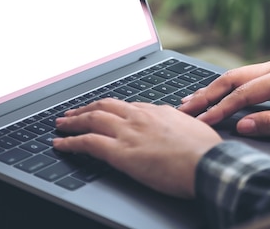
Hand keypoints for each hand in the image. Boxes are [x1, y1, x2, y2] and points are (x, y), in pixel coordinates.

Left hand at [53, 98, 221, 197]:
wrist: (209, 163)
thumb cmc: (207, 151)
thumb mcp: (194, 127)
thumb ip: (178, 122)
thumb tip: (176, 122)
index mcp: (156, 111)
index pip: (125, 106)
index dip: (108, 109)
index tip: (101, 112)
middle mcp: (138, 116)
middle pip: (104, 106)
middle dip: (84, 109)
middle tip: (71, 113)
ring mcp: (128, 132)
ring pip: (91, 120)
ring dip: (72, 121)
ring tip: (60, 125)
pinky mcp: (120, 152)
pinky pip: (87, 142)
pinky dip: (69, 142)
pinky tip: (60, 144)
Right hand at [179, 57, 269, 138]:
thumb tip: (242, 126)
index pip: (243, 94)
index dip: (220, 109)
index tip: (201, 122)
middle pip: (232, 79)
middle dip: (207, 94)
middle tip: (184, 108)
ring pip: (236, 78)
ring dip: (213, 90)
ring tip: (191, 102)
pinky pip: (246, 82)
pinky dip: (227, 90)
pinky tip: (215, 97)